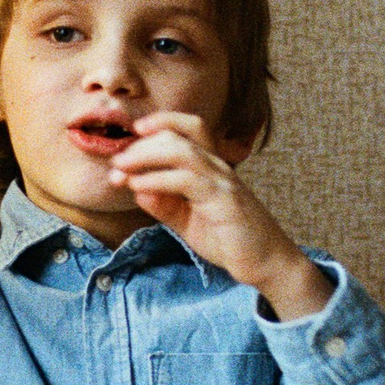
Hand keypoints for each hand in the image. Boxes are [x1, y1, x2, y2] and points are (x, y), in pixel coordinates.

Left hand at [108, 114, 332, 320]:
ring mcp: (223, 181)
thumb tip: (136, 188)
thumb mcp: (188, 221)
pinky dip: (157, 180)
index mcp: (212, 167)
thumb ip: (164, 204)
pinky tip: (138, 188)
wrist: (267, 263)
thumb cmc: (230, 239)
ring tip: (120, 169)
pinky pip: (187, 181)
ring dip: (145, 156)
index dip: (162, 121)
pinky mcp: (225, 200)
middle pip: (180, 134)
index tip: (135, 131)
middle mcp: (219, 167)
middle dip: (142, 143)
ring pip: (182, 150)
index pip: (190, 127)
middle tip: (116, 160)